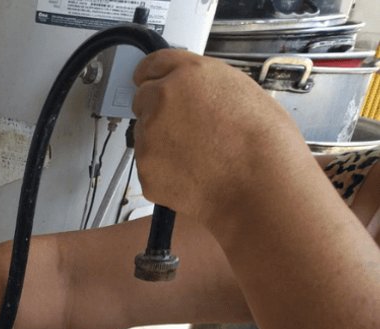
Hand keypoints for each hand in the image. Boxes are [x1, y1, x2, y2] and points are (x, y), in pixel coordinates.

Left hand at [131, 50, 311, 228]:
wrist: (261, 184)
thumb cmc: (264, 141)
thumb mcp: (240, 90)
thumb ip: (204, 85)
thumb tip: (189, 90)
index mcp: (188, 74)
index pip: (151, 64)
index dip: (152, 76)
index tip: (150, 82)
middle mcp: (161, 99)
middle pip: (143, 99)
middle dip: (158, 111)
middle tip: (186, 129)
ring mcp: (148, 136)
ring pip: (144, 134)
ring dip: (162, 142)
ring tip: (199, 154)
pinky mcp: (145, 168)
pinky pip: (149, 166)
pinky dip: (164, 170)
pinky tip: (193, 173)